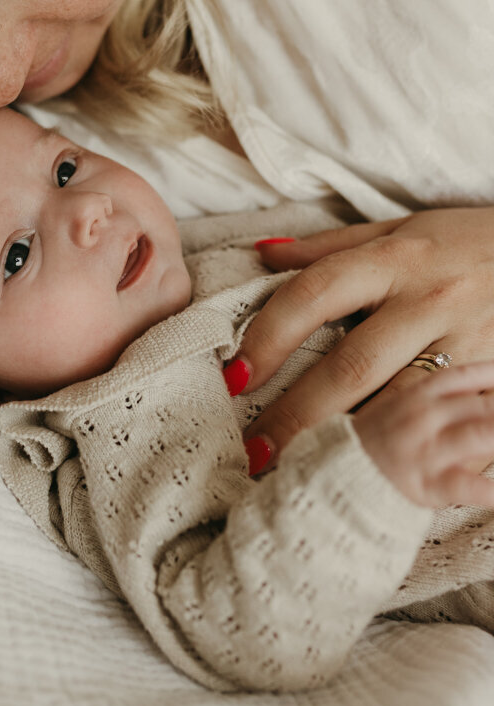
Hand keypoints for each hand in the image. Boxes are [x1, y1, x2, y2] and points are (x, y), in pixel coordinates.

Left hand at [226, 208, 493, 458]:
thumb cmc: (474, 242)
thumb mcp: (407, 230)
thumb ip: (334, 246)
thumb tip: (264, 253)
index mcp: (397, 259)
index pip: (316, 294)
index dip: (270, 335)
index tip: (235, 377)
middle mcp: (430, 301)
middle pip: (351, 365)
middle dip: (296, 413)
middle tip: (255, 450)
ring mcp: (469, 343)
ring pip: (399, 403)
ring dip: (348, 441)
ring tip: (305, 473)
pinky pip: (447, 420)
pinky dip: (412, 449)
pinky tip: (379, 475)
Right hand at [352, 362, 493, 507]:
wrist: (329, 481)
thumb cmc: (365, 448)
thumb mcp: (389, 410)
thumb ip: (428, 401)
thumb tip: (474, 395)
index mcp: (414, 394)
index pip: (465, 375)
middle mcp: (422, 417)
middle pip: (484, 403)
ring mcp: (426, 449)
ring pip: (482, 433)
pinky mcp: (427, 484)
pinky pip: (471, 486)